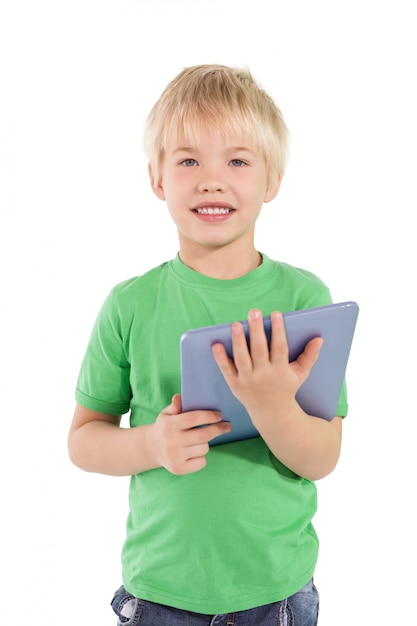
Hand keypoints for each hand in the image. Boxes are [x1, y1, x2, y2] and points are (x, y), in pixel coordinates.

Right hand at [151, 394, 230, 474]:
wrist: (151, 449)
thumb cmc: (165, 427)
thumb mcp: (167, 414)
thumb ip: (175, 406)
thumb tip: (179, 397)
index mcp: (168, 425)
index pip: (193, 418)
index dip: (209, 416)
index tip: (219, 415)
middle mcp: (170, 441)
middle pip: (203, 435)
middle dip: (218, 429)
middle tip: (227, 426)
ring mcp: (174, 457)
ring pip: (204, 448)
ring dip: (206, 443)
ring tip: (200, 440)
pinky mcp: (179, 469)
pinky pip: (201, 462)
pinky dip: (201, 456)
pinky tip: (194, 452)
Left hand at [211, 309, 322, 423]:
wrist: (271, 413)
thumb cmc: (286, 388)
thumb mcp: (301, 374)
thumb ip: (310, 356)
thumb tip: (319, 339)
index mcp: (280, 370)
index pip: (279, 348)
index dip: (278, 330)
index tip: (276, 313)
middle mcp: (264, 375)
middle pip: (259, 350)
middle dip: (256, 330)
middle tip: (254, 312)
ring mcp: (248, 380)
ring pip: (242, 358)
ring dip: (238, 341)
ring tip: (235, 324)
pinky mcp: (235, 384)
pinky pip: (227, 369)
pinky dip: (220, 358)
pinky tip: (216, 344)